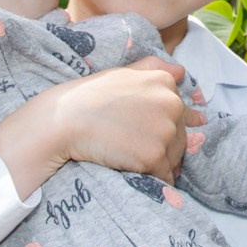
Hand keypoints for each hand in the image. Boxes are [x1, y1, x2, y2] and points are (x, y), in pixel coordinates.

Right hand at [0, 57, 202, 195]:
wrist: (64, 120)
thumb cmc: (88, 96)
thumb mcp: (122, 73)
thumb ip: (153, 68)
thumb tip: (182, 71)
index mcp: (164, 82)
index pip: (181, 112)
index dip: (161, 125)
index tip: (142, 130)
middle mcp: (172, 104)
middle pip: (180, 136)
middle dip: (162, 145)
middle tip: (131, 145)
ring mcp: (165, 131)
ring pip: (174, 157)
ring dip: (159, 163)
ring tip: (131, 158)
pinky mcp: (155, 156)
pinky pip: (164, 175)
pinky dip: (152, 177)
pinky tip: (134, 171)